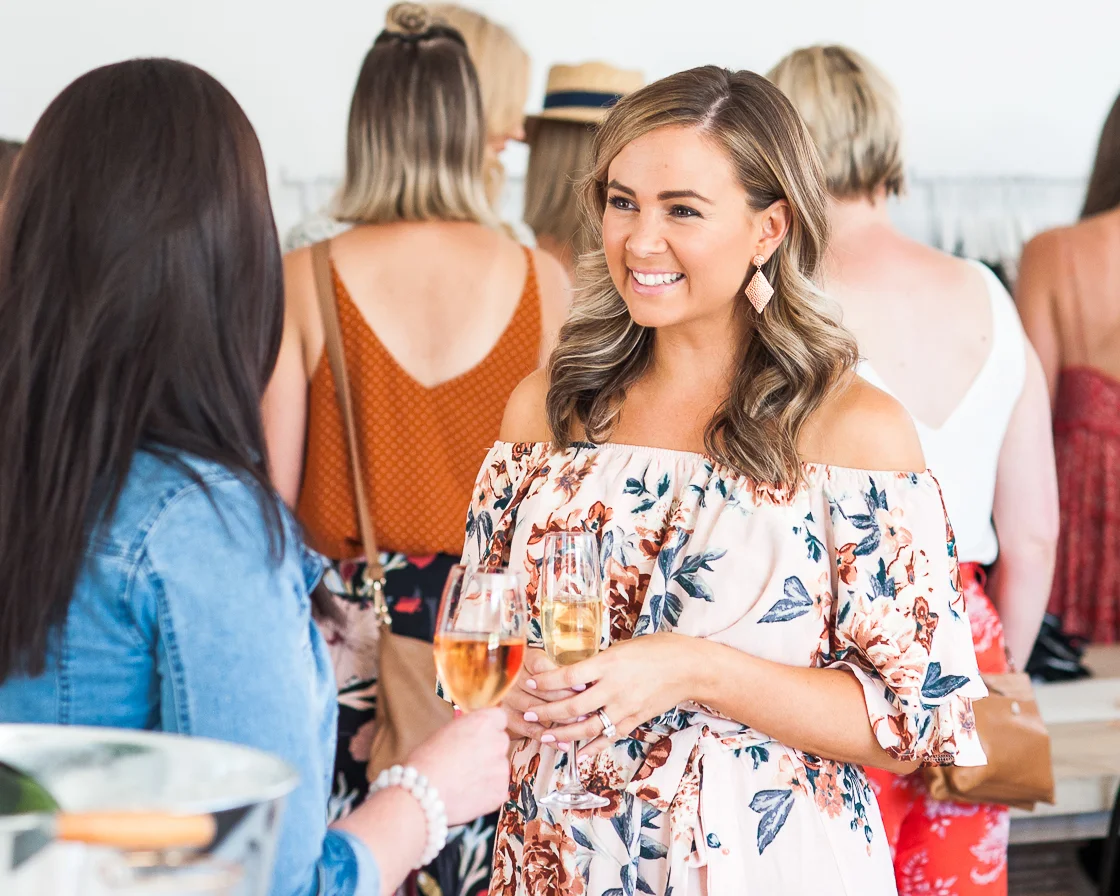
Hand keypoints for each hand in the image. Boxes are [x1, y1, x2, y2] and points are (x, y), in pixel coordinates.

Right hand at [406, 708, 509, 825]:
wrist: (424, 794)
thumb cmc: (426, 761)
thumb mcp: (445, 733)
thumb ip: (466, 730)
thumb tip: (472, 734)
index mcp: (483, 722)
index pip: (499, 718)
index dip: (488, 728)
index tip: (479, 735)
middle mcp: (497, 742)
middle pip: (501, 741)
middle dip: (489, 749)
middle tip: (469, 761)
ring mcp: (501, 768)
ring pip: (500, 766)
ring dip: (489, 772)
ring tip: (465, 782)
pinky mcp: (500, 792)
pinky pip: (498, 788)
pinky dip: (488, 792)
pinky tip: (468, 795)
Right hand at [500, 647, 584, 740]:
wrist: (504, 683)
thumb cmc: (535, 671)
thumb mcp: (545, 660)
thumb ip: (560, 669)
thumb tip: (588, 681)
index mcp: (524, 659)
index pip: (541, 666)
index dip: (563, 678)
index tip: (583, 687)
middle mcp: (513, 677)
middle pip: (541, 690)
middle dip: (568, 701)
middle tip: (590, 708)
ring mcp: (507, 697)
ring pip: (537, 710)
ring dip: (561, 719)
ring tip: (581, 724)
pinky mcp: (506, 716)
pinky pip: (528, 729)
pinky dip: (548, 738)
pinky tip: (564, 744)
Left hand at [524, 633, 695, 754]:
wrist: (689, 668)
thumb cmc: (657, 649)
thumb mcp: (622, 647)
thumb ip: (598, 662)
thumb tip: (573, 674)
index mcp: (608, 664)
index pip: (567, 676)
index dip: (545, 681)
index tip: (529, 682)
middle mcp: (614, 688)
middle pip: (572, 707)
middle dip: (546, 713)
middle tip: (528, 714)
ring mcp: (624, 708)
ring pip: (586, 728)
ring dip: (563, 735)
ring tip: (545, 736)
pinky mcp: (634, 721)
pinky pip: (608, 738)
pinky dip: (591, 748)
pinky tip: (576, 754)